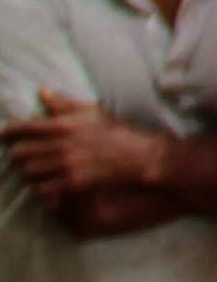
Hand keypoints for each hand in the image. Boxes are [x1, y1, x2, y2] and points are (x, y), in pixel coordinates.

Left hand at [7, 95, 164, 201]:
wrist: (138, 156)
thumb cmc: (115, 132)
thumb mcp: (91, 112)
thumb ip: (63, 104)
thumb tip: (42, 91)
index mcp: (65, 125)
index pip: (24, 128)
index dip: (8, 132)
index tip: (4, 136)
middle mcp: (63, 145)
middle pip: (20, 153)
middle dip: (18, 154)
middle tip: (21, 155)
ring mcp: (67, 165)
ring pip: (28, 171)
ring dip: (28, 171)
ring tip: (34, 169)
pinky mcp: (73, 183)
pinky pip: (42, 189)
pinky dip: (41, 189)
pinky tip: (46, 186)